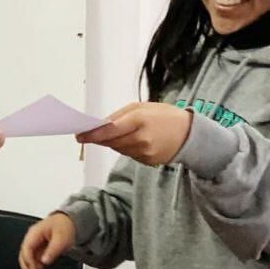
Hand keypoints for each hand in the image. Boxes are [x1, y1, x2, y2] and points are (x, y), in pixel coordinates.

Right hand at [18, 212, 75, 268]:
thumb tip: (44, 261)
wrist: (68, 223)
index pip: (26, 249)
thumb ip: (52, 250)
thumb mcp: (61, 239)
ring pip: (27, 261)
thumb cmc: (64, 226)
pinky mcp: (38, 250)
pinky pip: (33, 261)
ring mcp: (34, 245)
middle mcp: (31, 239)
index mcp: (34, 233)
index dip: (29, 261)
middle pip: (23, 256)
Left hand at [75, 102, 190, 165]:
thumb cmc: (164, 115)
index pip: (110, 130)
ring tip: (113, 134)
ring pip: (118, 149)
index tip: (79, 135)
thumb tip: (100, 125)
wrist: (190, 134)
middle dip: (98, 138)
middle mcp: (142, 139)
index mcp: (140, 120)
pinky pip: (129, 155)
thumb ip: (119, 116)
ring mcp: (145, 153)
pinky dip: (125, 148)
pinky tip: (131, 140)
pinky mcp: (148, 162)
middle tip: (86, 134)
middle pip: (111, 142)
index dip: (92, 134)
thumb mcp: (142, 106)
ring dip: (112, 142)